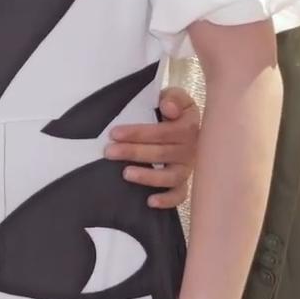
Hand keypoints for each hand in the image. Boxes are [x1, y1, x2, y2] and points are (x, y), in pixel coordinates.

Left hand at [106, 85, 200, 208]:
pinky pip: (180, 195)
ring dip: (148, 176)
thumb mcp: (175, 97)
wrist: (185, 122)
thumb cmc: (173, 109)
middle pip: (162, 154)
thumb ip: (173, 98)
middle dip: (133, 152)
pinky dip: (168, 200)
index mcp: (188, 127)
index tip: (114, 133)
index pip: (162, 132)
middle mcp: (190, 149)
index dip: (138, 133)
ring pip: (171, 176)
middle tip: (109, 152)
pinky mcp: (184, 181)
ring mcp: (188, 167)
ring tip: (125, 173)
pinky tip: (149, 201)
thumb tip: (168, 108)